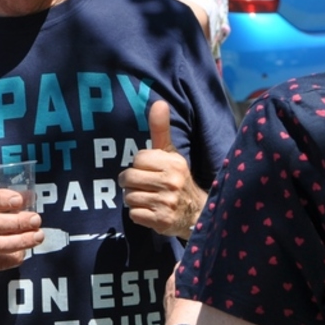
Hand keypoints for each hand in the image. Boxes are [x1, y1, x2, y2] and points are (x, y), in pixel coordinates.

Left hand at [119, 101, 204, 237]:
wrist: (196, 213)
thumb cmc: (176, 178)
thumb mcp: (170, 153)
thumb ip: (160, 129)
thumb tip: (159, 102)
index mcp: (174, 163)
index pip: (138, 159)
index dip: (139, 165)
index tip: (149, 170)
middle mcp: (172, 182)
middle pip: (129, 178)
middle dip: (131, 183)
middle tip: (142, 186)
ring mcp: (167, 203)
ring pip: (129, 197)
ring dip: (134, 199)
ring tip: (147, 198)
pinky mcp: (162, 222)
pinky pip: (134, 214)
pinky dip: (138, 214)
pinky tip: (150, 211)